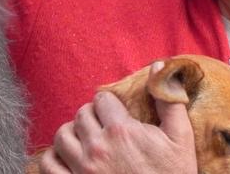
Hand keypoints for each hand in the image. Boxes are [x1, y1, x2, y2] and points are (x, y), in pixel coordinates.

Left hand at [39, 62, 196, 173]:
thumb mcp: (180, 138)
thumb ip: (168, 100)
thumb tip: (159, 66)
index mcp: (121, 130)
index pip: (102, 99)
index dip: (110, 104)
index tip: (117, 114)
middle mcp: (97, 147)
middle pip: (81, 114)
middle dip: (92, 116)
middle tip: (104, 126)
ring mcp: (82, 169)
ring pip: (62, 135)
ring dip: (72, 134)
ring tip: (86, 140)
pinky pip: (49, 165)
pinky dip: (54, 158)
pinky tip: (67, 157)